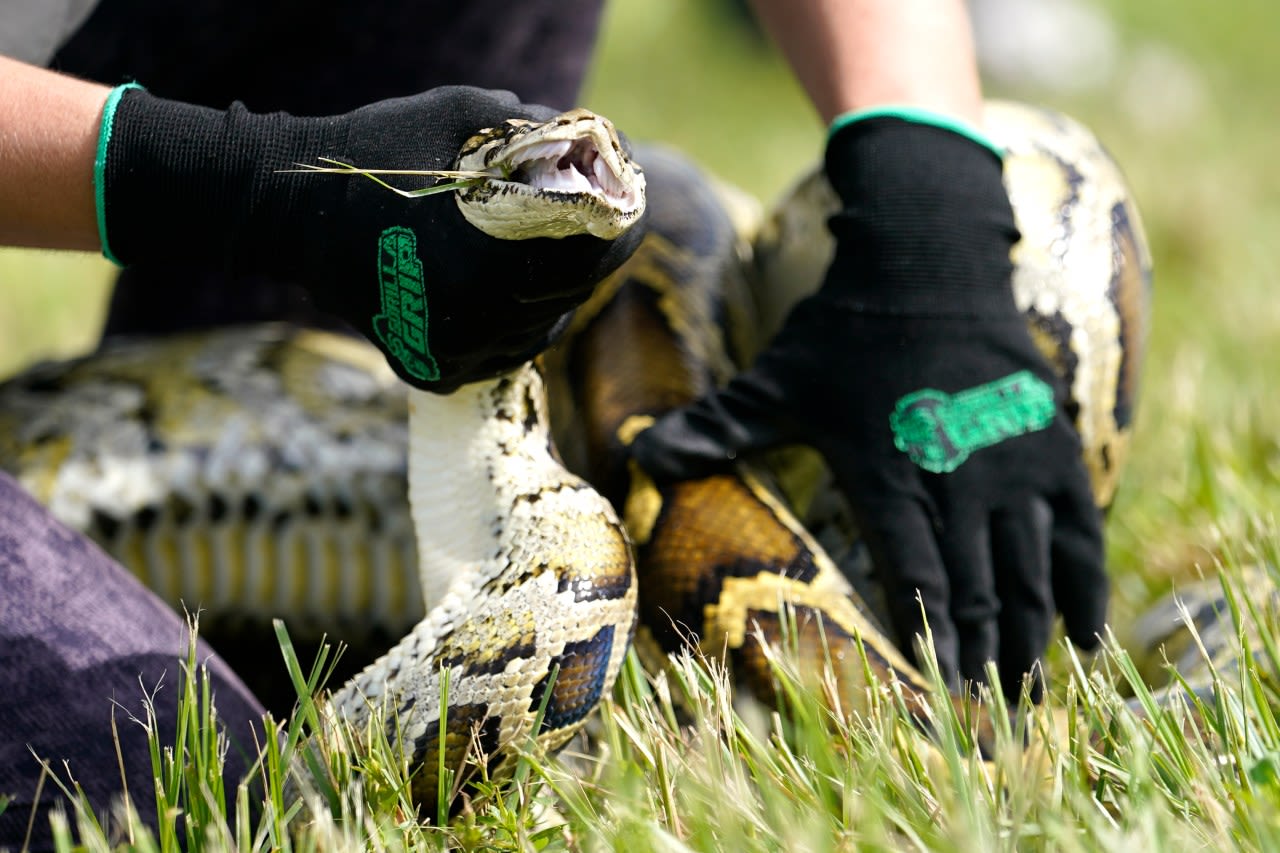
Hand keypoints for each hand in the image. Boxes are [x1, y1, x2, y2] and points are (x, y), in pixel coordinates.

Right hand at [97, 86, 642, 391]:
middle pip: (571, 295)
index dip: (621, 229)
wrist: (288, 211)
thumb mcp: (461, 114)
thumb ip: (533, 130)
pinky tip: (501, 296)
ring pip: (538, 331)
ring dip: (550, 297)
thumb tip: (589, 141)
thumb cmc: (376, 153)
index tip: (626, 211)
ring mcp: (454, 351)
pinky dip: (509, 329)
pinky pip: (497, 356)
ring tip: (537, 260)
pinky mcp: (430, 369)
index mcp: (497, 256)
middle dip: (585, 260)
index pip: (597, 256)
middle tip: (587, 230)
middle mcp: (481, 316)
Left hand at [631, 115, 1105, 699]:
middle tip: (991, 714)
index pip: (914, 568)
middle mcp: (957, 474)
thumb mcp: (775, 380)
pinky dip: (1085, 584)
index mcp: (887, 469)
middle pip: (978, 583)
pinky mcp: (1050, 443)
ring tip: (1032, 690)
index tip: (940, 686)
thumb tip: (636, 457)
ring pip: (1030, 566)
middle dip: (985, 652)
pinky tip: (1089, 633)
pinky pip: (1079, 527)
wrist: (927, 259)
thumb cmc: (843, 328)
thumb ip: (715, 427)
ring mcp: (1011, 461)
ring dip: (1033, 632)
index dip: (930, 630)